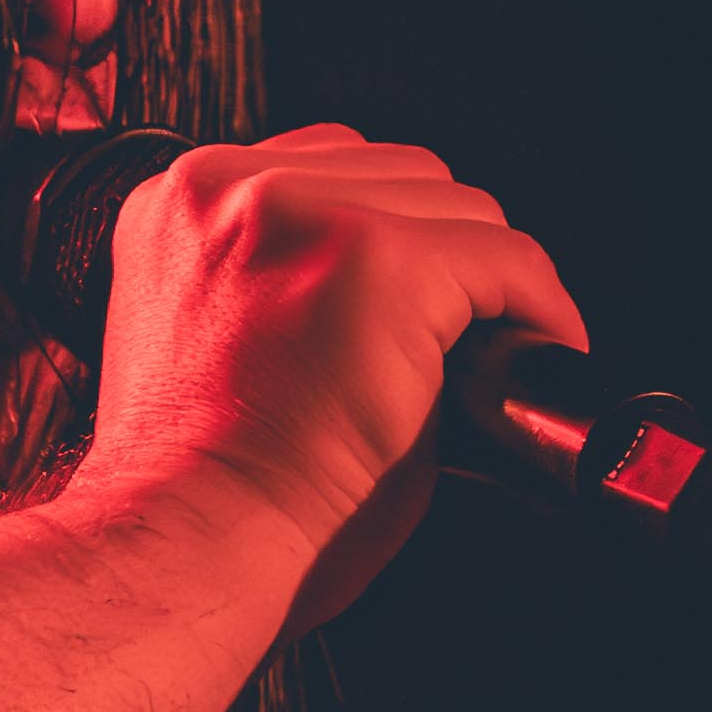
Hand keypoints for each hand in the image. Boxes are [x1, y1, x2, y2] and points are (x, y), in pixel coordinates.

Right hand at [76, 125, 588, 630]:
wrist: (186, 543)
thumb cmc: (191, 490)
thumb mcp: (207, 345)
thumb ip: (267, 284)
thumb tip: (370, 294)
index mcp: (174, 208)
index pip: (318, 168)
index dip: (380, 232)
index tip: (410, 299)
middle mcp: (224, 191)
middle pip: (394, 174)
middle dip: (437, 252)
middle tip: (455, 337)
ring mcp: (302, 214)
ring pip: (456, 208)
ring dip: (479, 283)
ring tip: (484, 353)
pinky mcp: (379, 259)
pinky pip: (506, 259)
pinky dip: (537, 309)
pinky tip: (533, 355)